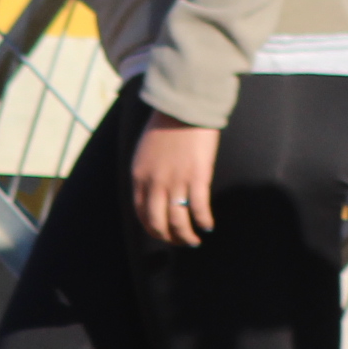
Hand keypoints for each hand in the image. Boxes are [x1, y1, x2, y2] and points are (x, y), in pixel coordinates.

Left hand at [130, 113, 219, 246]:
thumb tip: (155, 191)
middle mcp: (154, 183)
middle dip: (169, 238)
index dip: (153, 229)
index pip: (141, 213)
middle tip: (180, 242)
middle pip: (158, 223)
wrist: (184, 106)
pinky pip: (198, 209)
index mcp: (139, 176)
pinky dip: (203, 221)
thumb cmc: (167, 124)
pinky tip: (208, 225)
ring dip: (186, 236)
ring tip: (195, 241)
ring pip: (178, 221)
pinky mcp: (197, 177)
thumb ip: (147, 173)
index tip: (163, 233)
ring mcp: (175, 181)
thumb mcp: (145, 151)